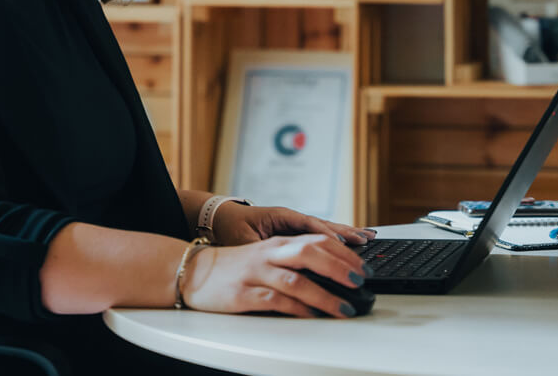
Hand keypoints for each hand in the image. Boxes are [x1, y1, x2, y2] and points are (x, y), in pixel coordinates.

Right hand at [181, 233, 367, 317]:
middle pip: (310, 253)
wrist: (194, 272)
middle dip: (339, 267)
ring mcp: (256, 274)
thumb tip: (332, 272)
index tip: (363, 266)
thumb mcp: (267, 256)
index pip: (316, 241)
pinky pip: (276, 301)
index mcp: (276, 243)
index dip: (343, 252)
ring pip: (296, 280)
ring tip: (344, 308)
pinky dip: (297, 309)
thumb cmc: (235, 267)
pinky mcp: (245, 295)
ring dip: (324, 295)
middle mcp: (268, 254)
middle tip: (361, 281)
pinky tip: (312, 316)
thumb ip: (294, 260)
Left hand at [211, 202, 376, 246]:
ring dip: (347, 234)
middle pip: (324, 225)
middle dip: (346, 233)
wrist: (220, 219)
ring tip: (369, 237)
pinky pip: (320, 235)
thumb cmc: (229, 228)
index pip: (309, 225)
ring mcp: (295, 225)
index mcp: (280, 216)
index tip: (343, 243)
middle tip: (366, 241)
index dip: (327, 234)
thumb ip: (258, 251)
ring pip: (326, 229)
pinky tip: (354, 241)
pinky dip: (338, 238)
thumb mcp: (242, 240)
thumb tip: (273, 262)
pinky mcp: (295, 234)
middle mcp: (291, 218)